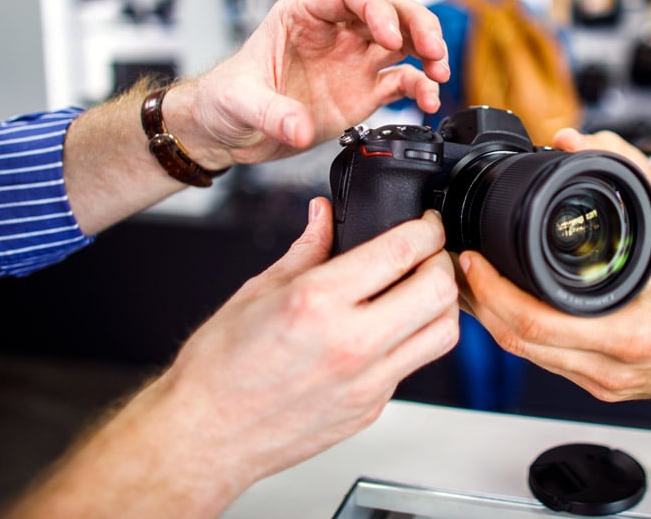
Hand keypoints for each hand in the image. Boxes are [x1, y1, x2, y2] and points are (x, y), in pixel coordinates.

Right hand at [4, 200, 458, 518]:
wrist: (206, 435)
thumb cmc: (220, 369)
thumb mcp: (257, 291)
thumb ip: (306, 249)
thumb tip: (324, 214)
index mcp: (317, 302)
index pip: (401, 251)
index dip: (427, 228)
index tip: (426, 223)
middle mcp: (349, 343)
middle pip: (438, 290)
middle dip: (443, 260)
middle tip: (432, 251)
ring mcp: (366, 381)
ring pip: (443, 332)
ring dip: (443, 302)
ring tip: (423, 287)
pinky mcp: (372, 408)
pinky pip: (414, 364)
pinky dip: (414, 338)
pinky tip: (393, 326)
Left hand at [169, 0, 449, 167]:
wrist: (226, 131)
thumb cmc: (224, 99)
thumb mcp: (238, 101)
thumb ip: (270, 113)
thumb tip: (299, 128)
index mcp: (303, 14)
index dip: (376, 8)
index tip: (388, 35)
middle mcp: (335, 32)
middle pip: (389, 9)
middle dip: (416, 23)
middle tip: (432, 48)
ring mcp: (353, 61)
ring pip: (404, 40)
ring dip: (428, 51)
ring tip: (439, 71)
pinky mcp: (362, 91)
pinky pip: (401, 81)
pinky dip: (420, 88)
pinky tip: (428, 101)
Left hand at [459, 130, 650, 402]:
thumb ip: (628, 175)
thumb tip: (576, 140)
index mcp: (629, 333)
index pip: (536, 323)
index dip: (494, 291)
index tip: (474, 258)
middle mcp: (609, 367)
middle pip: (518, 343)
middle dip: (478, 302)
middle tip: (458, 263)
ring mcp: (602, 382)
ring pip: (526, 356)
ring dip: (491, 318)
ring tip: (470, 278)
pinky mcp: (599, 385)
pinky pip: (544, 360)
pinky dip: (517, 330)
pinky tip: (502, 304)